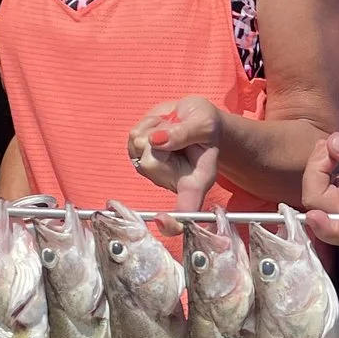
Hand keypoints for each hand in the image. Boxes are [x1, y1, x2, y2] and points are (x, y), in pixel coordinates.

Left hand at [128, 97, 224, 211]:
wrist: (194, 115)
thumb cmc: (206, 123)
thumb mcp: (205, 123)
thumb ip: (183, 133)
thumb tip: (155, 141)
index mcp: (198, 181)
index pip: (186, 209)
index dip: (172, 222)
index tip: (162, 220)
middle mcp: (173, 181)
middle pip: (150, 162)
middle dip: (159, 139)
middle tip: (178, 131)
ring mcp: (154, 172)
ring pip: (139, 148)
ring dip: (153, 128)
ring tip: (171, 128)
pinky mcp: (139, 159)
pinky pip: (132, 139)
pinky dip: (145, 125)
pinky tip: (160, 129)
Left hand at [300, 131, 338, 245]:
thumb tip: (333, 145)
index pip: (338, 227)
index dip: (320, 221)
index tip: (313, 207)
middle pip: (317, 206)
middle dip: (314, 172)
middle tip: (329, 145)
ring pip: (316, 194)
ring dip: (316, 166)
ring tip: (332, 143)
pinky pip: (322, 184)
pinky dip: (321, 165)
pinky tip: (333, 148)